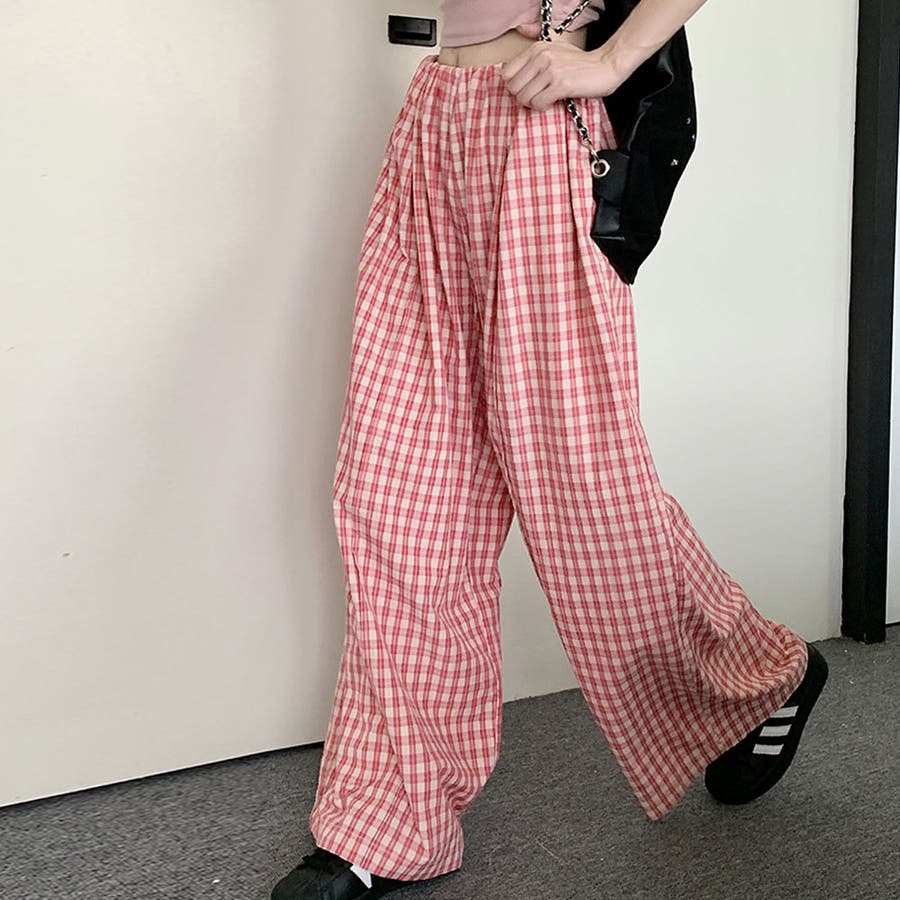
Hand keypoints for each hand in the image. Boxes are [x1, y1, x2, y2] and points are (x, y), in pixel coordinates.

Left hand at [500, 38, 623, 111]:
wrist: (605, 66)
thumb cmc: (580, 63)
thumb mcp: (556, 48)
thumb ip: (537, 51)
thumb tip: (518, 48)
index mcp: (537, 49)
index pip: (507, 73)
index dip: (514, 85)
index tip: (526, 88)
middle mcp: (542, 57)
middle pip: (514, 88)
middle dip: (523, 97)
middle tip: (536, 97)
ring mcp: (551, 70)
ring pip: (524, 98)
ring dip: (533, 104)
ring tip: (545, 99)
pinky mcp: (561, 84)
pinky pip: (538, 104)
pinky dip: (542, 108)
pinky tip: (551, 102)